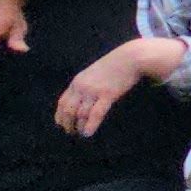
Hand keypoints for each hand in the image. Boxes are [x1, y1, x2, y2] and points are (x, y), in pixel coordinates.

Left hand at [54, 36, 169, 135]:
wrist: (131, 57)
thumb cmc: (115, 65)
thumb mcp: (94, 73)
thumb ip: (86, 84)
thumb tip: (82, 100)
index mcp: (77, 81)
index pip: (62, 102)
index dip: (60, 116)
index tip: (61, 125)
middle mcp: (82, 87)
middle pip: (68, 110)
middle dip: (68, 124)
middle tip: (71, 132)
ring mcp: (94, 90)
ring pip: (80, 113)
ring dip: (79, 126)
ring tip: (81, 133)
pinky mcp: (107, 94)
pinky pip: (95, 113)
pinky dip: (90, 125)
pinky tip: (88, 133)